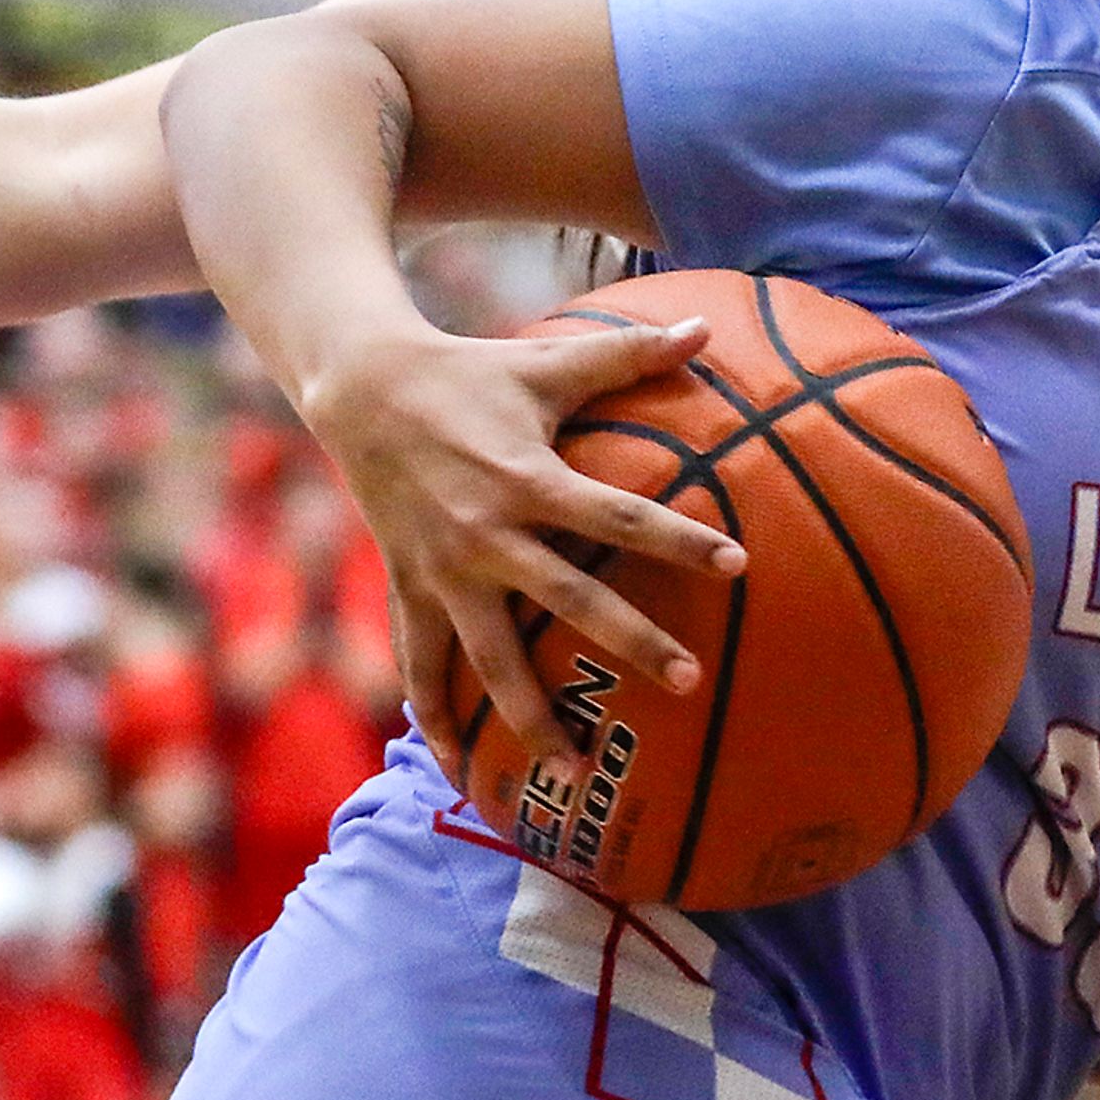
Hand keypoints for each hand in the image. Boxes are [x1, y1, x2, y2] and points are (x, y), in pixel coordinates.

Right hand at [303, 322, 746, 774]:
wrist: (362, 390)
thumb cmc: (471, 372)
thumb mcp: (548, 362)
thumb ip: (628, 353)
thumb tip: (705, 328)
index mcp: (528, 478)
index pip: (618, 515)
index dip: (678, 539)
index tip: (737, 564)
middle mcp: (488, 535)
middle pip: (570, 599)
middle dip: (630, 642)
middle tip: (690, 680)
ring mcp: (445, 572)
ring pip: (492, 661)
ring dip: (531, 719)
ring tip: (575, 772)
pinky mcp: (409, 590)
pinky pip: (421, 668)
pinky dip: (435, 720)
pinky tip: (459, 771)